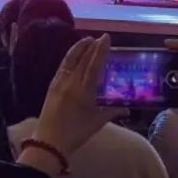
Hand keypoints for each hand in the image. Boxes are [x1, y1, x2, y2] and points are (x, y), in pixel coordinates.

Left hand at [29, 35, 127, 158]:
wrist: (49, 140)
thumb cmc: (76, 133)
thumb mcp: (96, 123)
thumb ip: (112, 112)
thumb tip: (127, 110)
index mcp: (84, 90)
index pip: (94, 65)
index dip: (100, 50)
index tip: (105, 37)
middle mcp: (71, 82)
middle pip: (82, 59)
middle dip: (91, 46)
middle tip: (99, 37)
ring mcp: (60, 82)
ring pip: (70, 59)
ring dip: (79, 48)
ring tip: (87, 40)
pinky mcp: (52, 85)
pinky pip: (62, 66)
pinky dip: (69, 57)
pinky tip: (73, 55)